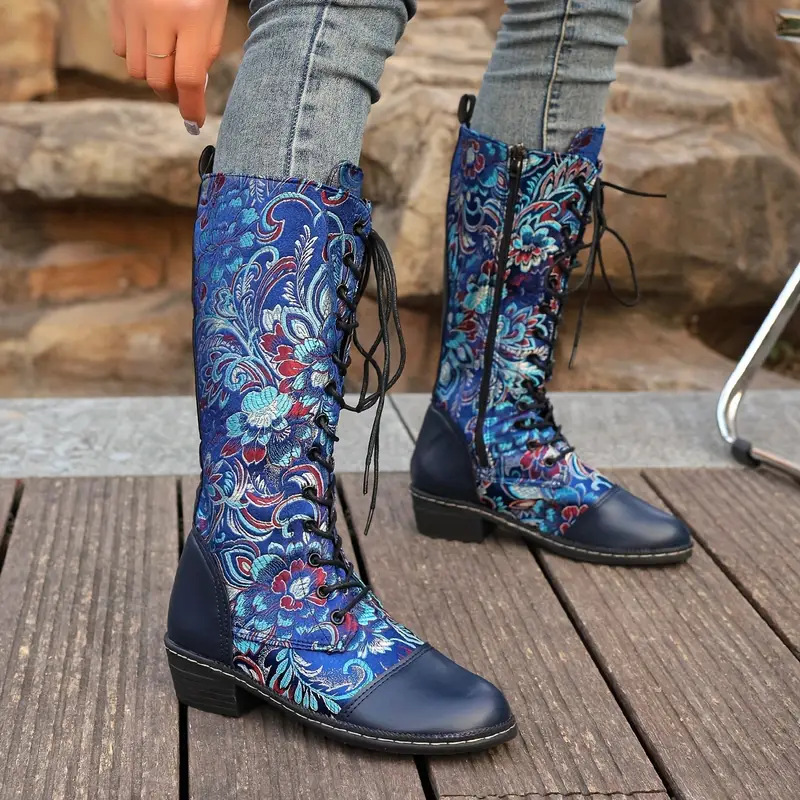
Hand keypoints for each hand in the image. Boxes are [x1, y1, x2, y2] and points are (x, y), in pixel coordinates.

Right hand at [109, 0, 227, 131]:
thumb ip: (206, 53)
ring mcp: (132, 12)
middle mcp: (159, 16)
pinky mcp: (115, 7)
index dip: (191, 107)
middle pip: (159, 80)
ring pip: (137, 70)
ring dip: (154, 75)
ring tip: (167, 63)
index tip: (195, 121)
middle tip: (182, 93)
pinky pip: (122, 50)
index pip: (188, 79)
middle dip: (172, 94)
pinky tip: (150, 43)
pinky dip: (136, 56)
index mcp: (192, 18)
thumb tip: (193, 91)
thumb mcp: (214, 15)